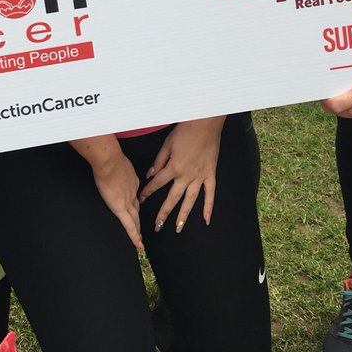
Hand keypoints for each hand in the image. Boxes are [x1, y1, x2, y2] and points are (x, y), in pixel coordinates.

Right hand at [72, 135, 141, 248]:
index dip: (135, 201)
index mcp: (131, 179)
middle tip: (141, 228)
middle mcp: (132, 191)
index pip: (133, 193)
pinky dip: (134, 236)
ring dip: (137, 228)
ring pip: (134, 218)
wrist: (109, 161)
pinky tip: (139, 245)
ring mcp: (127, 200)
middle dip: (139, 218)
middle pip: (136, 208)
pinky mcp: (120, 208)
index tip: (135, 205)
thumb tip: (111, 164)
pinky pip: (129, 225)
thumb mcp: (115, 160)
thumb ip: (116, 165)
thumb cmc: (108, 156)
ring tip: (140, 239)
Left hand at [140, 116, 224, 232]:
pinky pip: (210, 194)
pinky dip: (208, 207)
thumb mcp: (167, 143)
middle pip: (172, 198)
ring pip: (190, 200)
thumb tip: (150, 175)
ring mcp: (200, 176)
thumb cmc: (186, 130)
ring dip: (183, 216)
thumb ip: (159, 161)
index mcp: (174, 167)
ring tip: (177, 228)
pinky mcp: (210, 174)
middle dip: (163, 213)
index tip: (141, 200)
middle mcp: (186, 175)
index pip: (157, 183)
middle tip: (157, 226)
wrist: (205, 123)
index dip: (148, 192)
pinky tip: (206, 220)